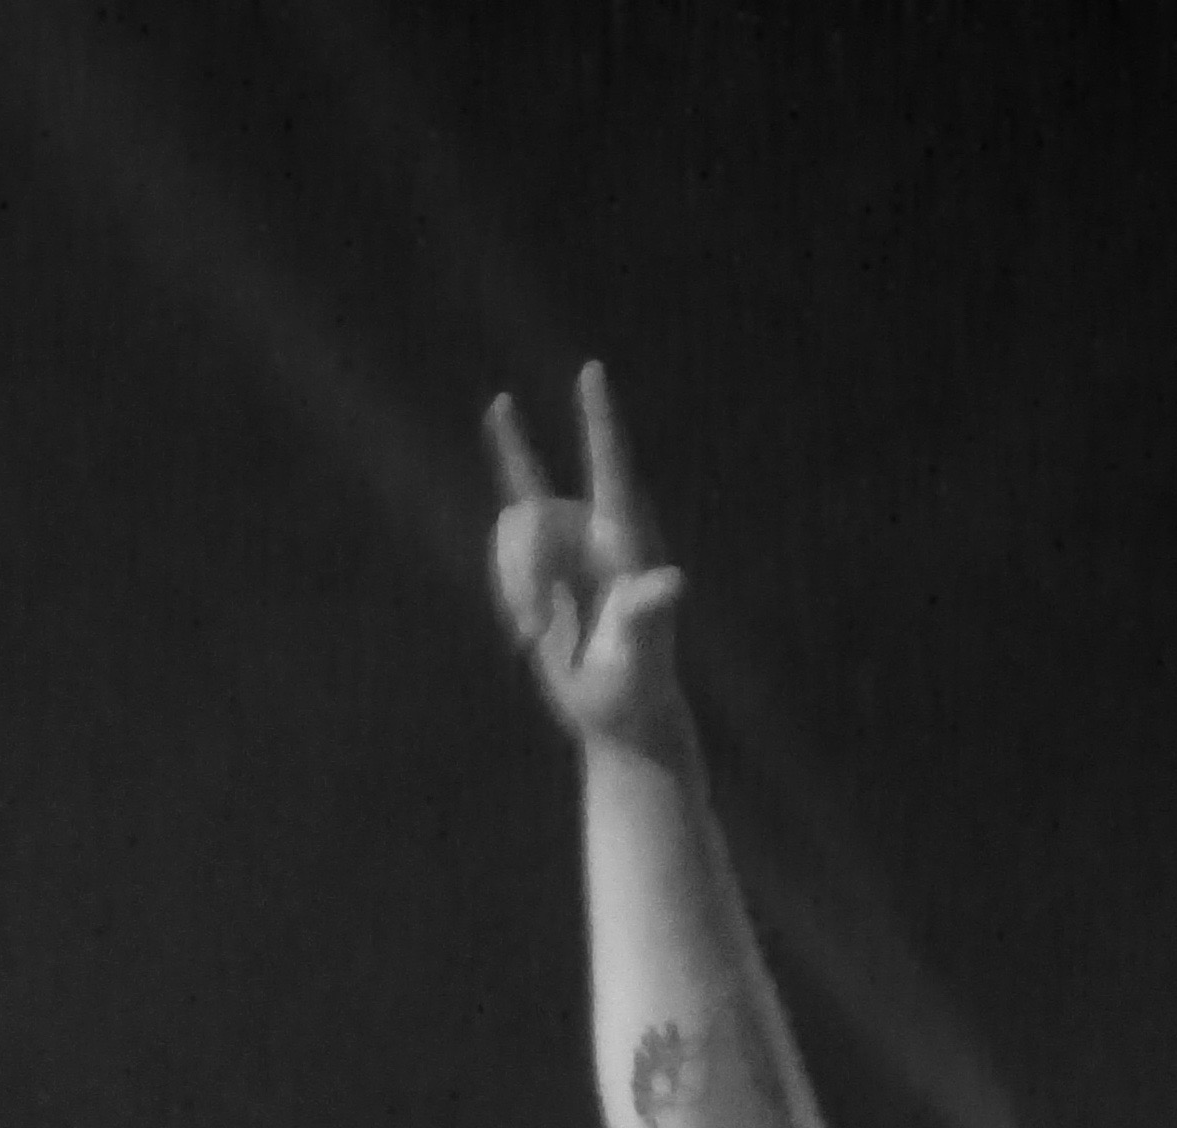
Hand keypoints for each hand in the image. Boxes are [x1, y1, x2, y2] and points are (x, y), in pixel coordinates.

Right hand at [488, 365, 686, 747]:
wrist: (617, 709)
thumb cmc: (636, 685)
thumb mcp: (641, 654)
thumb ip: (648, 613)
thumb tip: (673, 582)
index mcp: (626, 537)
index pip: (611, 465)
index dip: (599, 418)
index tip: (592, 369)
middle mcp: (593, 527)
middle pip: (532, 516)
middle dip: (522, 574)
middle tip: (532, 634)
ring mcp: (563, 542)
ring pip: (511, 530)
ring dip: (512, 588)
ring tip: (533, 638)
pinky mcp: (537, 562)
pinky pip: (502, 551)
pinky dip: (506, 593)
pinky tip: (528, 635)